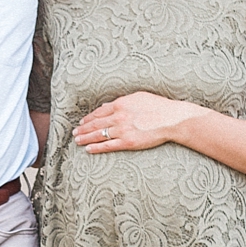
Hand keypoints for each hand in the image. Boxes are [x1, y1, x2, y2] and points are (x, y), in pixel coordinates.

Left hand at [74, 92, 209, 151]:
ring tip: (77, 140)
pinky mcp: (128, 142)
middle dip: (83, 128)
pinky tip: (89, 149)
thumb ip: (123, 101)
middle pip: (95, 123)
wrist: (171, 118)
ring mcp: (122, 130)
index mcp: (120, 104)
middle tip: (74, 132)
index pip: (99, 112)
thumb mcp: (139, 97)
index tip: (82, 121)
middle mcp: (118, 117)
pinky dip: (97, 148)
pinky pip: (108, 146)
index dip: (89, 117)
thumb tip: (109, 105)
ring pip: (98, 135)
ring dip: (86, 138)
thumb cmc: (158, 106)